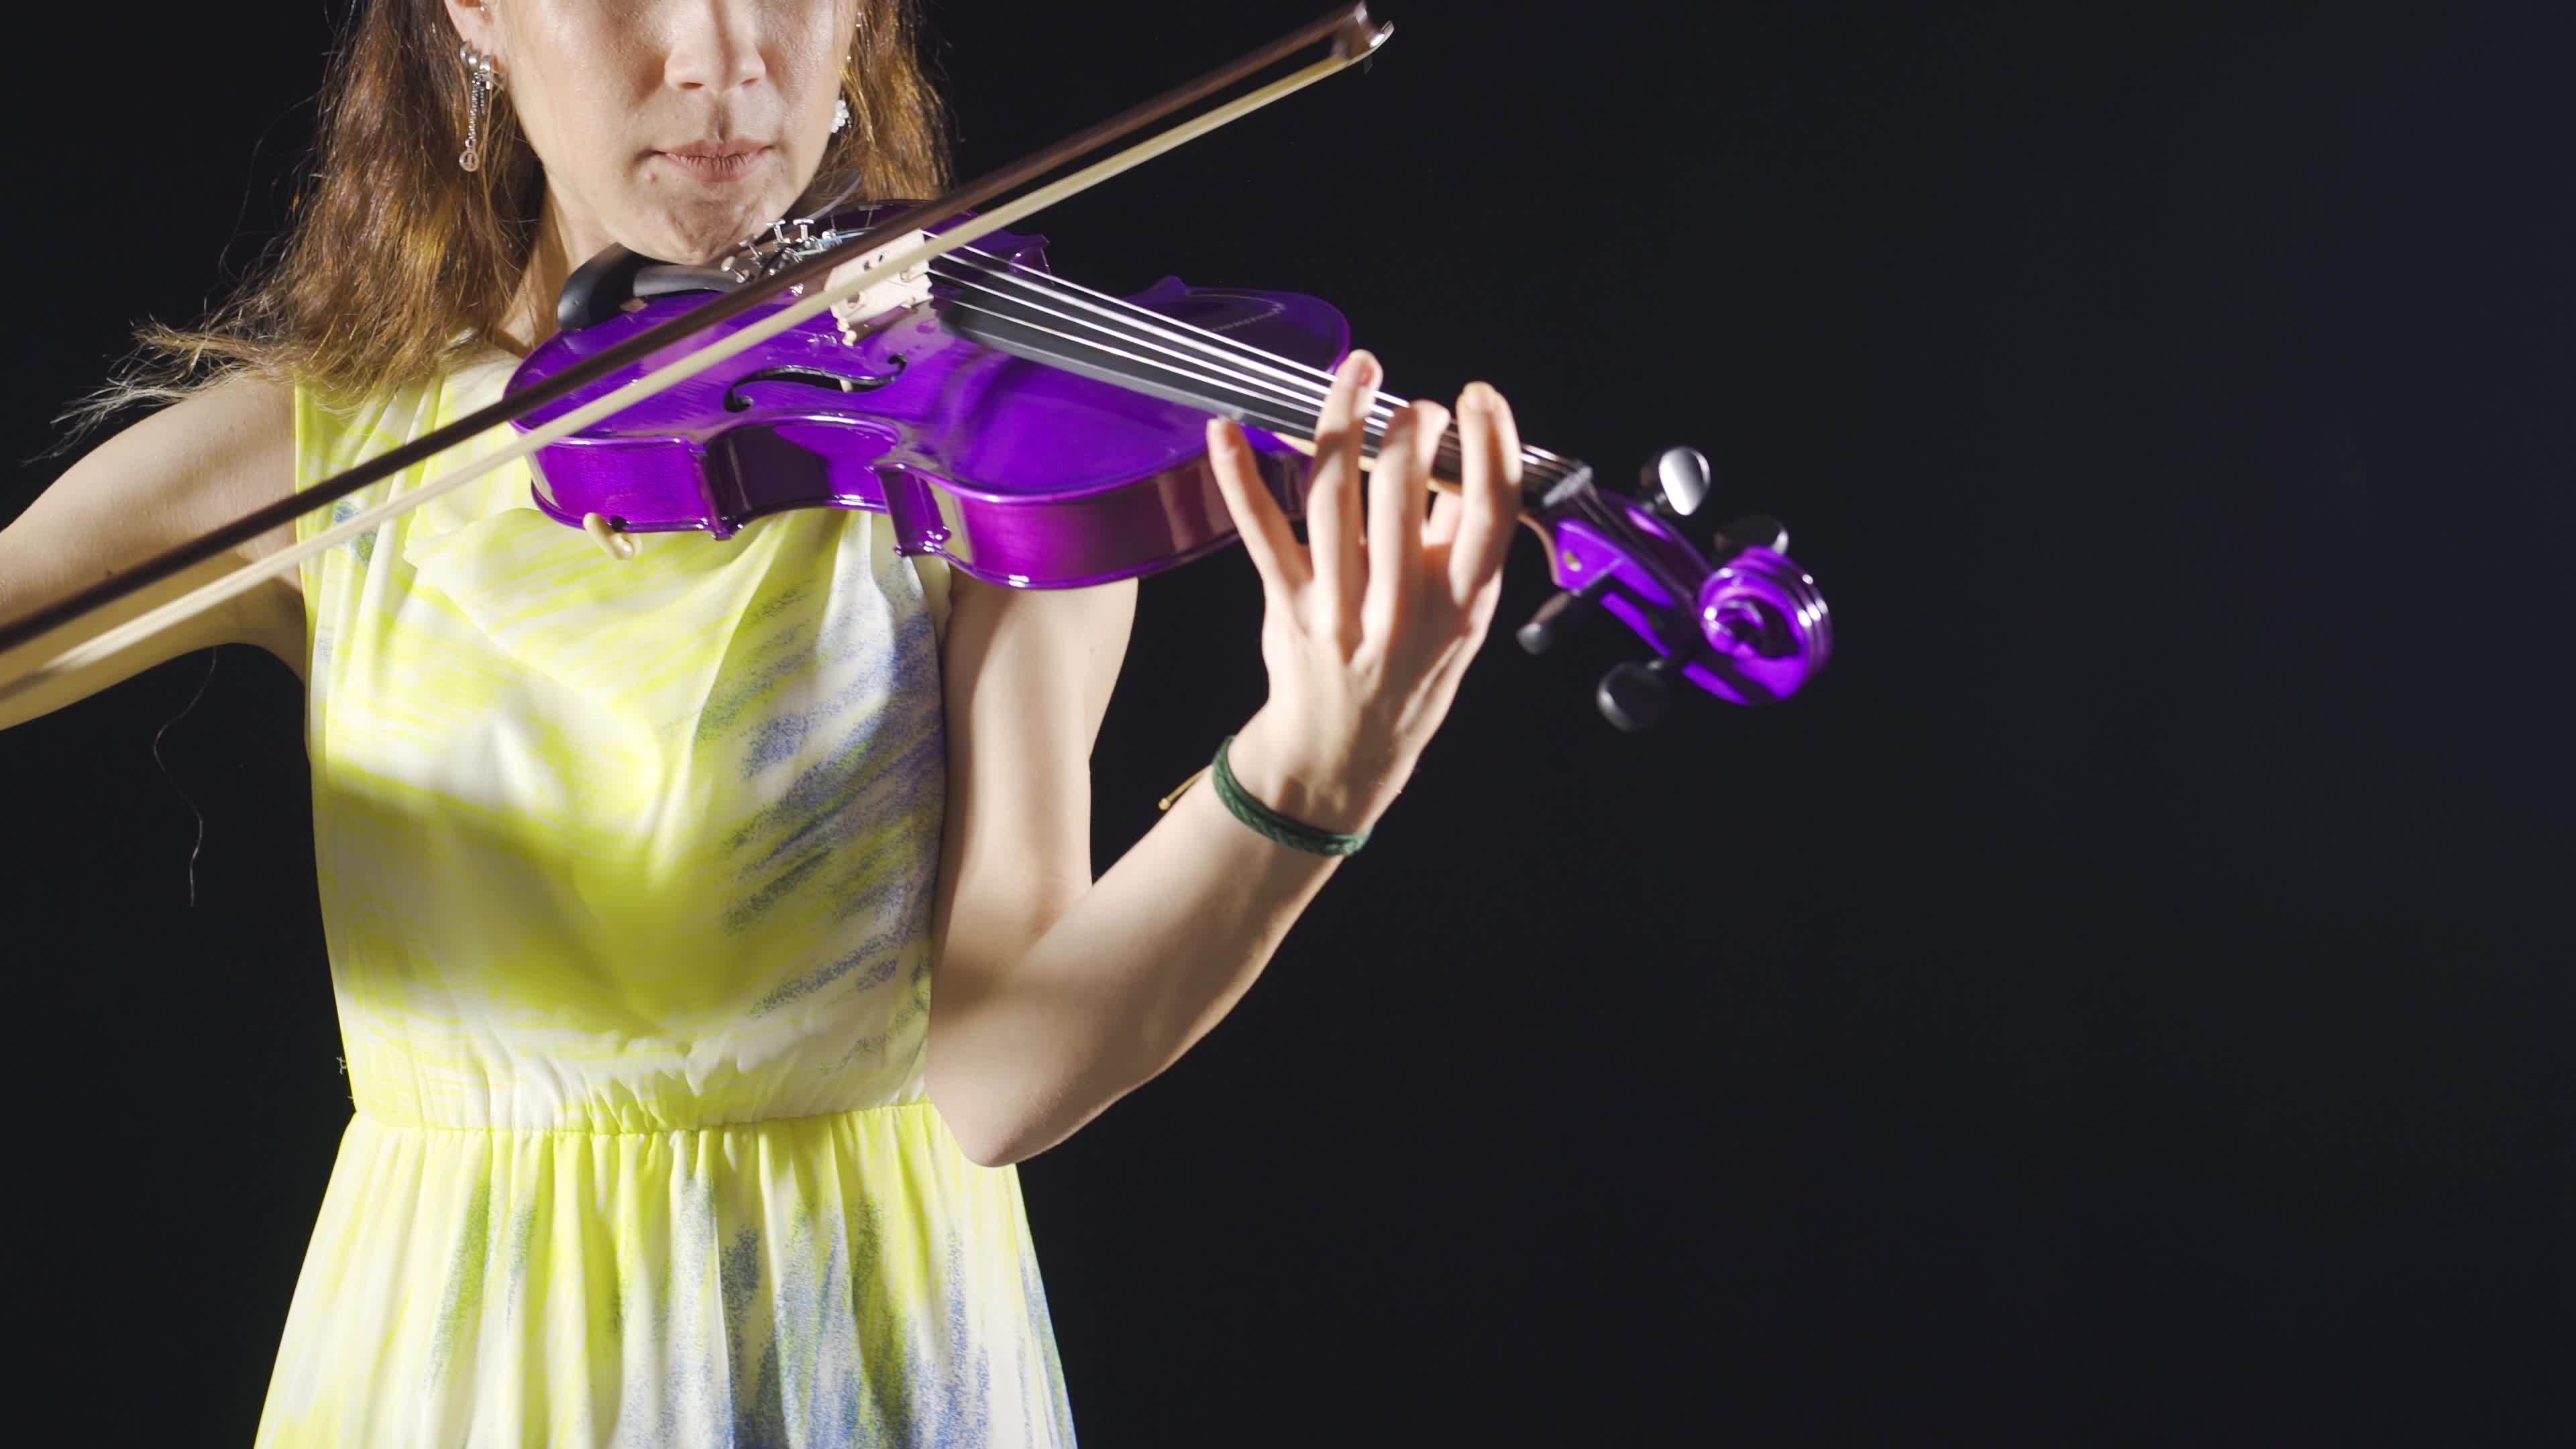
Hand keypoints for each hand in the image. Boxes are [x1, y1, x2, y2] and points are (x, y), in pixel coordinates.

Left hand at [1204, 350, 1523, 834]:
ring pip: (1333, 500)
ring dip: (1342, 422)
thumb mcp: (1463, 616)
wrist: (1346, 750)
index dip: (1490, 445)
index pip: (1489, 513)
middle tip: (1414, 404)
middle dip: (1408, 430)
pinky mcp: (1288, 605)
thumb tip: (1470, 449)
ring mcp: (1338, 608)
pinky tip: (1227, 428)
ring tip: (1358, 372)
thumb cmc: (1413, 669)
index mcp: (1462, 604)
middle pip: (1401, 497)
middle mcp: (1402, 608)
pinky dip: (1239, 478)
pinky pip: (1261, 532)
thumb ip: (1465, 539)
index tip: (1479, 396)